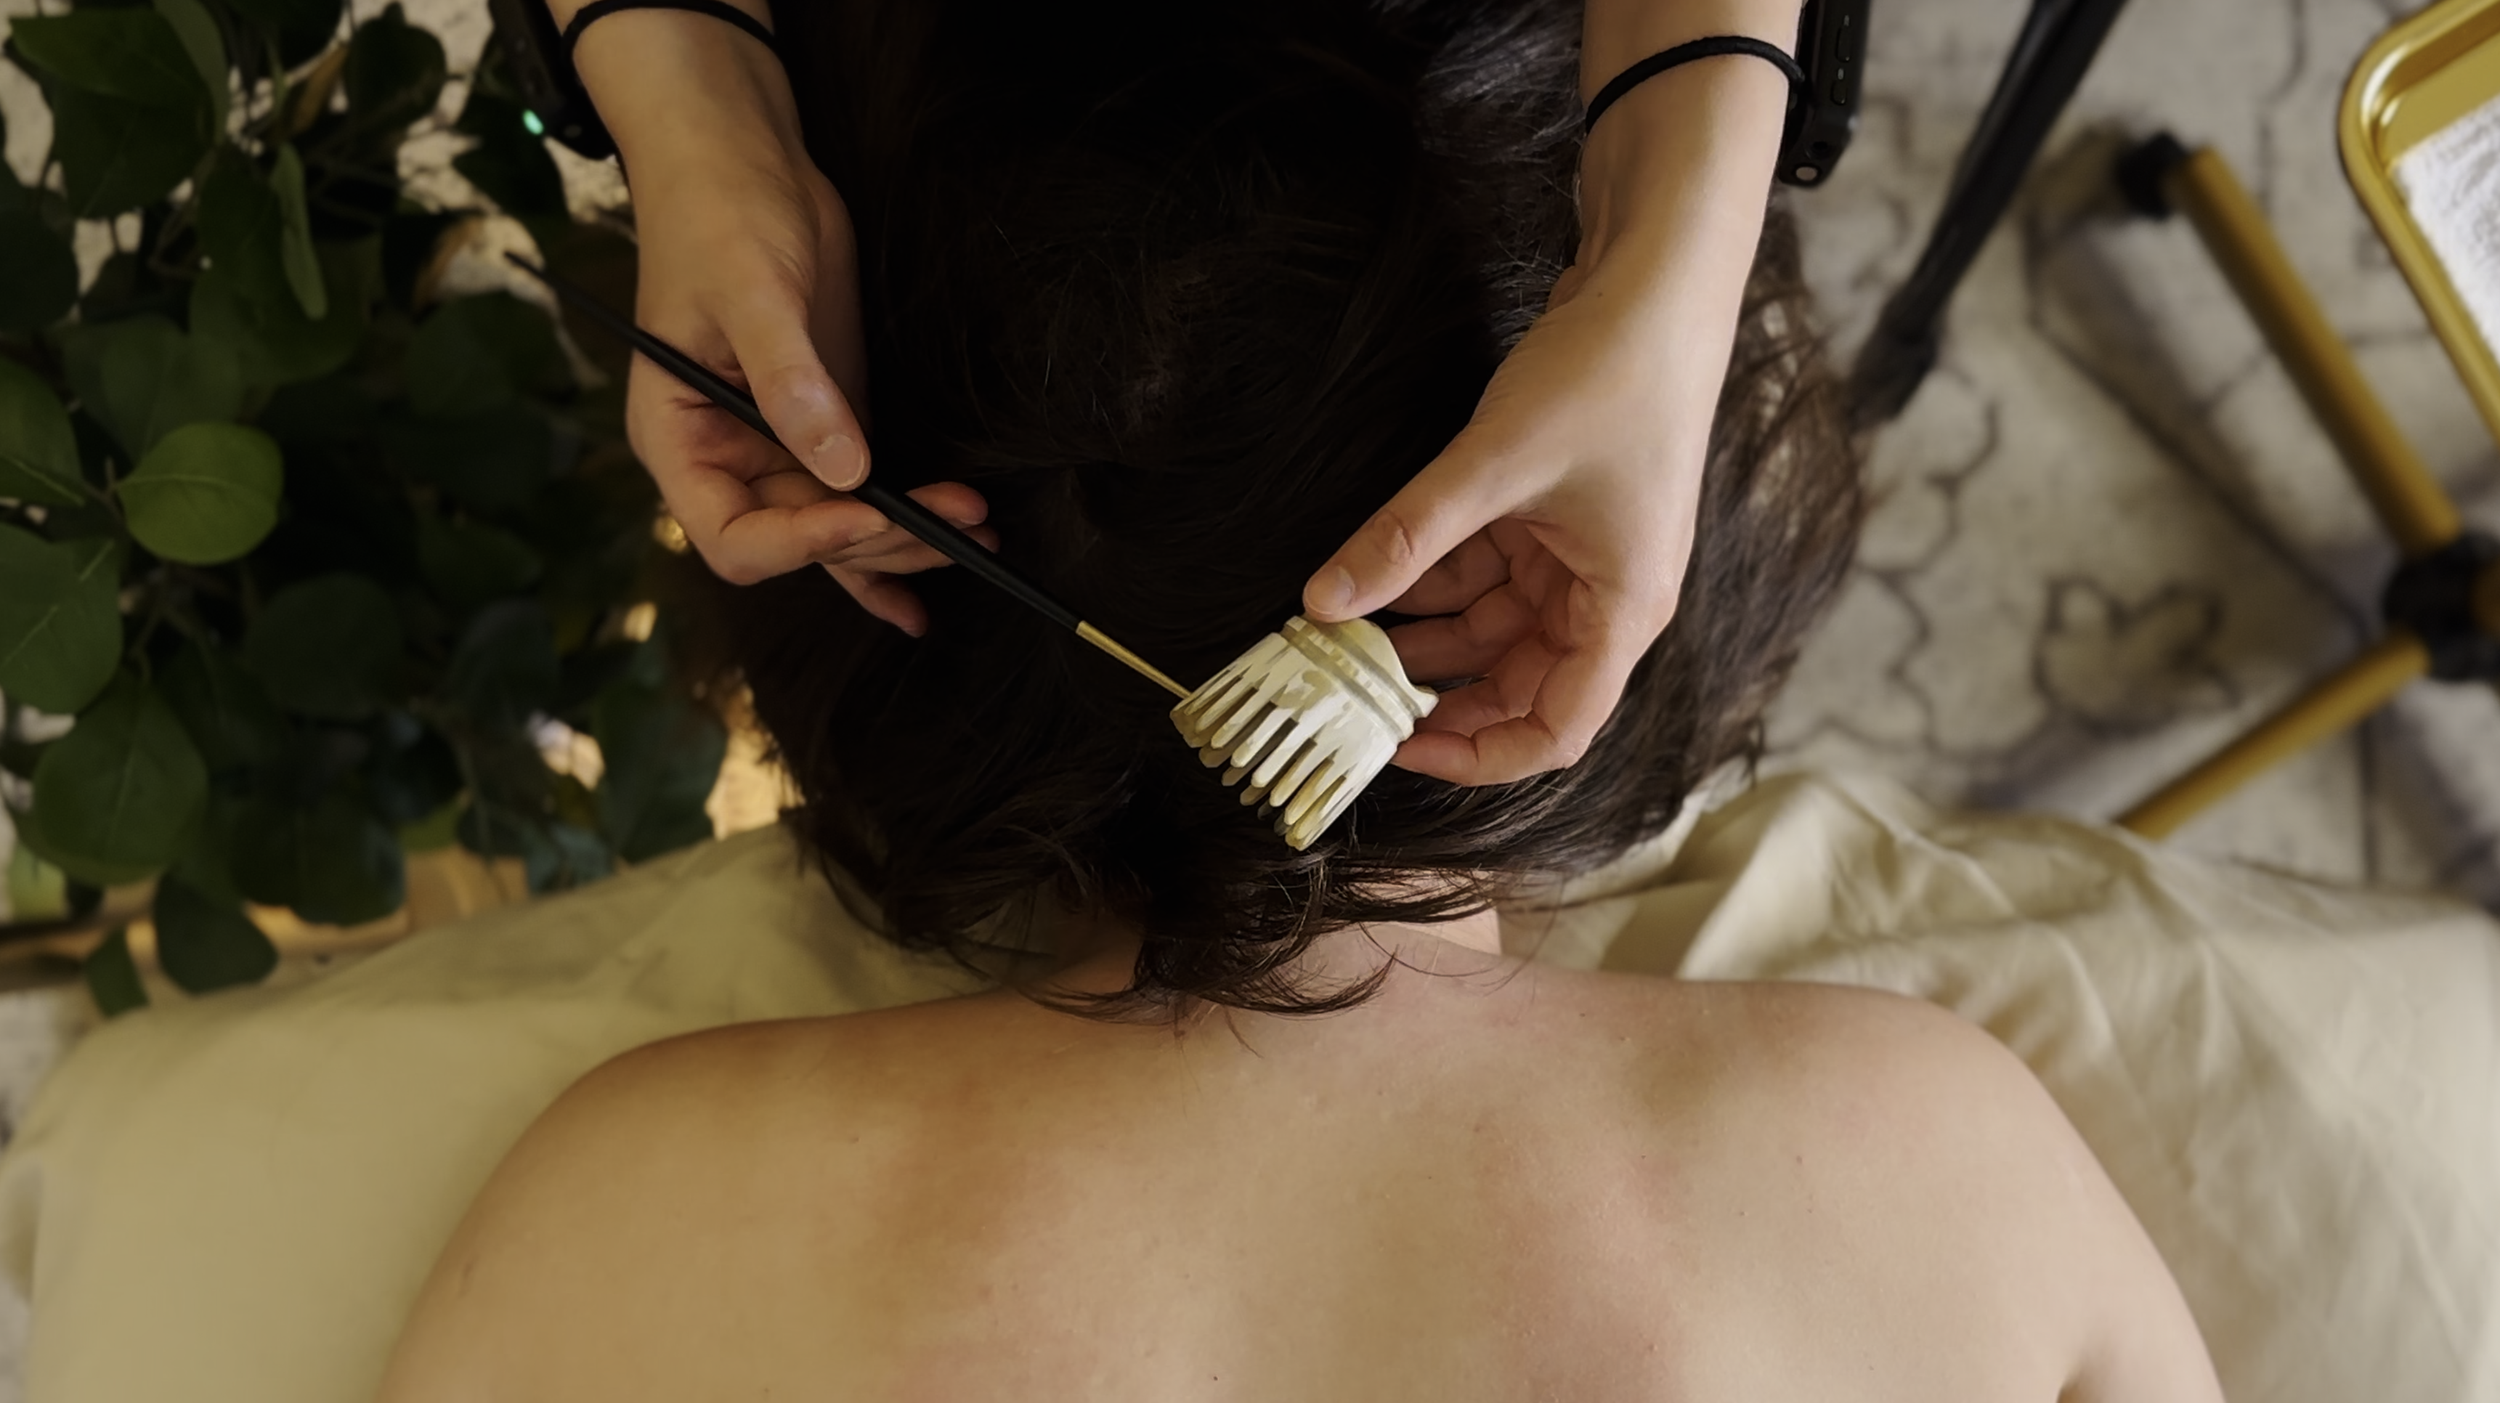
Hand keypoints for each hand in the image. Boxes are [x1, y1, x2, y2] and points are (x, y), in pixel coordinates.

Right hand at [577, 8, 992, 634]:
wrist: (741, 159)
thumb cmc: (718, 214)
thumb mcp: (752, 294)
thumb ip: (791, 385)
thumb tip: (844, 472)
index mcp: (681, 441)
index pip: (735, 537)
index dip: (802, 542)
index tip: (871, 513)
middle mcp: (725, 458)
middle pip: (802, 542)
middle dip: (878, 539)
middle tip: (955, 522)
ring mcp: (778, 444)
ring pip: (840, 526)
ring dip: (906, 538)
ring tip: (974, 531)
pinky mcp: (826, 420)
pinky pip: (859, 495)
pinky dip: (898, 527)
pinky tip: (946, 547)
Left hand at [1302, 54, 1790, 785]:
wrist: (1654, 283)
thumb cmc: (1611, 374)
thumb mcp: (1492, 466)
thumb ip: (1404, 539)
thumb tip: (1321, 604)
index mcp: (1623, 610)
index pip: (1556, 730)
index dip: (1478, 755)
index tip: (1400, 748)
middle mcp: (1607, 596)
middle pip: (1519, 684)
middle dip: (1438, 694)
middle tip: (1353, 694)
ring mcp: (1580, 556)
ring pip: (1493, 628)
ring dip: (1424, 634)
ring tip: (1343, 636)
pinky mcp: (1553, 516)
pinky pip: (1486, 573)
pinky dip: (1432, 580)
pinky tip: (1370, 579)